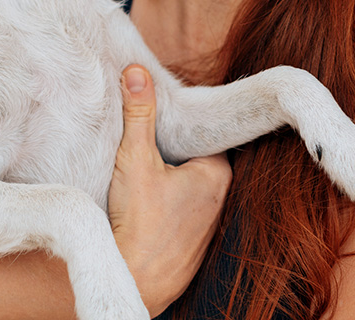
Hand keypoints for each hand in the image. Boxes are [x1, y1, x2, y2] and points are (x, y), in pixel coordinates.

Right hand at [109, 65, 231, 315]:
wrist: (134, 282)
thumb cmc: (140, 224)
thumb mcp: (135, 158)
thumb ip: (139, 113)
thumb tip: (136, 71)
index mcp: (217, 171)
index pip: (203, 130)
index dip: (180, 119)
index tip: (160, 112)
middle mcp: (220, 196)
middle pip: (194, 154)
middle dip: (172, 145)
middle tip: (144, 138)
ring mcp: (207, 221)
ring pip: (187, 181)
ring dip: (168, 174)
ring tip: (142, 169)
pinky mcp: (192, 240)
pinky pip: (181, 206)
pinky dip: (165, 199)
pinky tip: (144, 201)